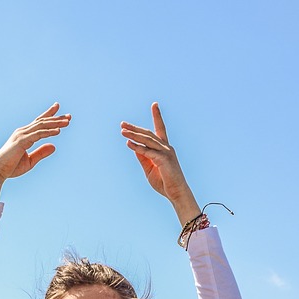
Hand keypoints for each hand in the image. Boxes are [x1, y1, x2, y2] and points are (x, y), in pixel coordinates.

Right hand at [0, 103, 70, 199]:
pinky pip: (38, 134)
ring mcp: (22, 135)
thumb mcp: (30, 161)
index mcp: (24, 135)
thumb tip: (54, 146)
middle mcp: (23, 131)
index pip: (39, 122)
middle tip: (69, 116)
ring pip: (42, 126)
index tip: (58, 109)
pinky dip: (49, 132)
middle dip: (56, 118)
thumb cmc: (11, 167)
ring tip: (67, 122)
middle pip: (42, 121)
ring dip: (55, 123)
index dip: (49, 115)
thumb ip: (41, 153)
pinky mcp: (22, 141)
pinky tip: (58, 131)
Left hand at [120, 104, 200, 224]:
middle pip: (148, 133)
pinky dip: (138, 148)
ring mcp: (166, 152)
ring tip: (122, 132)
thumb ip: (143, 157)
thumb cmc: (164, 182)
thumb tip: (134, 147)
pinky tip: (129, 144)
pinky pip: (148, 152)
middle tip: (122, 124)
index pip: (160, 129)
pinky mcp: (164, 160)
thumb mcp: (149, 168)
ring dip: (134, 135)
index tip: (154, 104)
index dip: (157, 116)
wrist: (176, 193)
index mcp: (164, 148)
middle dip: (135, 128)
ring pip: (147, 140)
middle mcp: (166, 147)